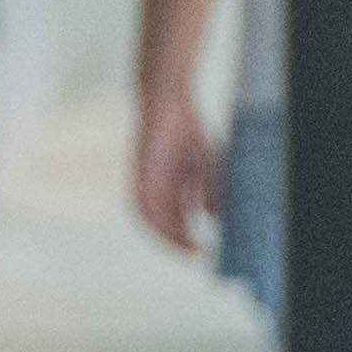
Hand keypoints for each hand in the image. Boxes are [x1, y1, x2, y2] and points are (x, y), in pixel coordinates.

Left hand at [132, 89, 220, 257]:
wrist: (166, 99)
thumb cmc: (184, 128)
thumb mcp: (203, 163)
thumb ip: (208, 188)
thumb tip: (213, 216)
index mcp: (165, 188)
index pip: (173, 220)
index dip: (185, 238)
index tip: (201, 250)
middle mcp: (152, 187)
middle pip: (161, 223)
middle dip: (178, 241)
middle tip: (196, 253)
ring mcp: (143, 180)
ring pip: (150, 217)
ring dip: (167, 234)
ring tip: (186, 244)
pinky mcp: (139, 172)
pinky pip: (143, 201)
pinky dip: (156, 216)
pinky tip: (170, 224)